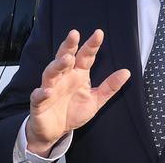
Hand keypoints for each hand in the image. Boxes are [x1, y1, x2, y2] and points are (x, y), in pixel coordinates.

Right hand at [25, 29, 129, 156]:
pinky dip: (42, 93)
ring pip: (51, 73)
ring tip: (67, 59)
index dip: (91, 45)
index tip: (99, 33)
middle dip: (69, 46)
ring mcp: (50, 88)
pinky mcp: (39, 102)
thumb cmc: (73, 111)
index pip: (86, 56)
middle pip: (65, 57)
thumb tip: (126, 72)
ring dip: (58, 65)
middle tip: (74, 34)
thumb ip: (109, 87)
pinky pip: (38, 96)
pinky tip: (48, 91)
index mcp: (78, 74)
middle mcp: (64, 77)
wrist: (55, 130)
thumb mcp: (96, 100)